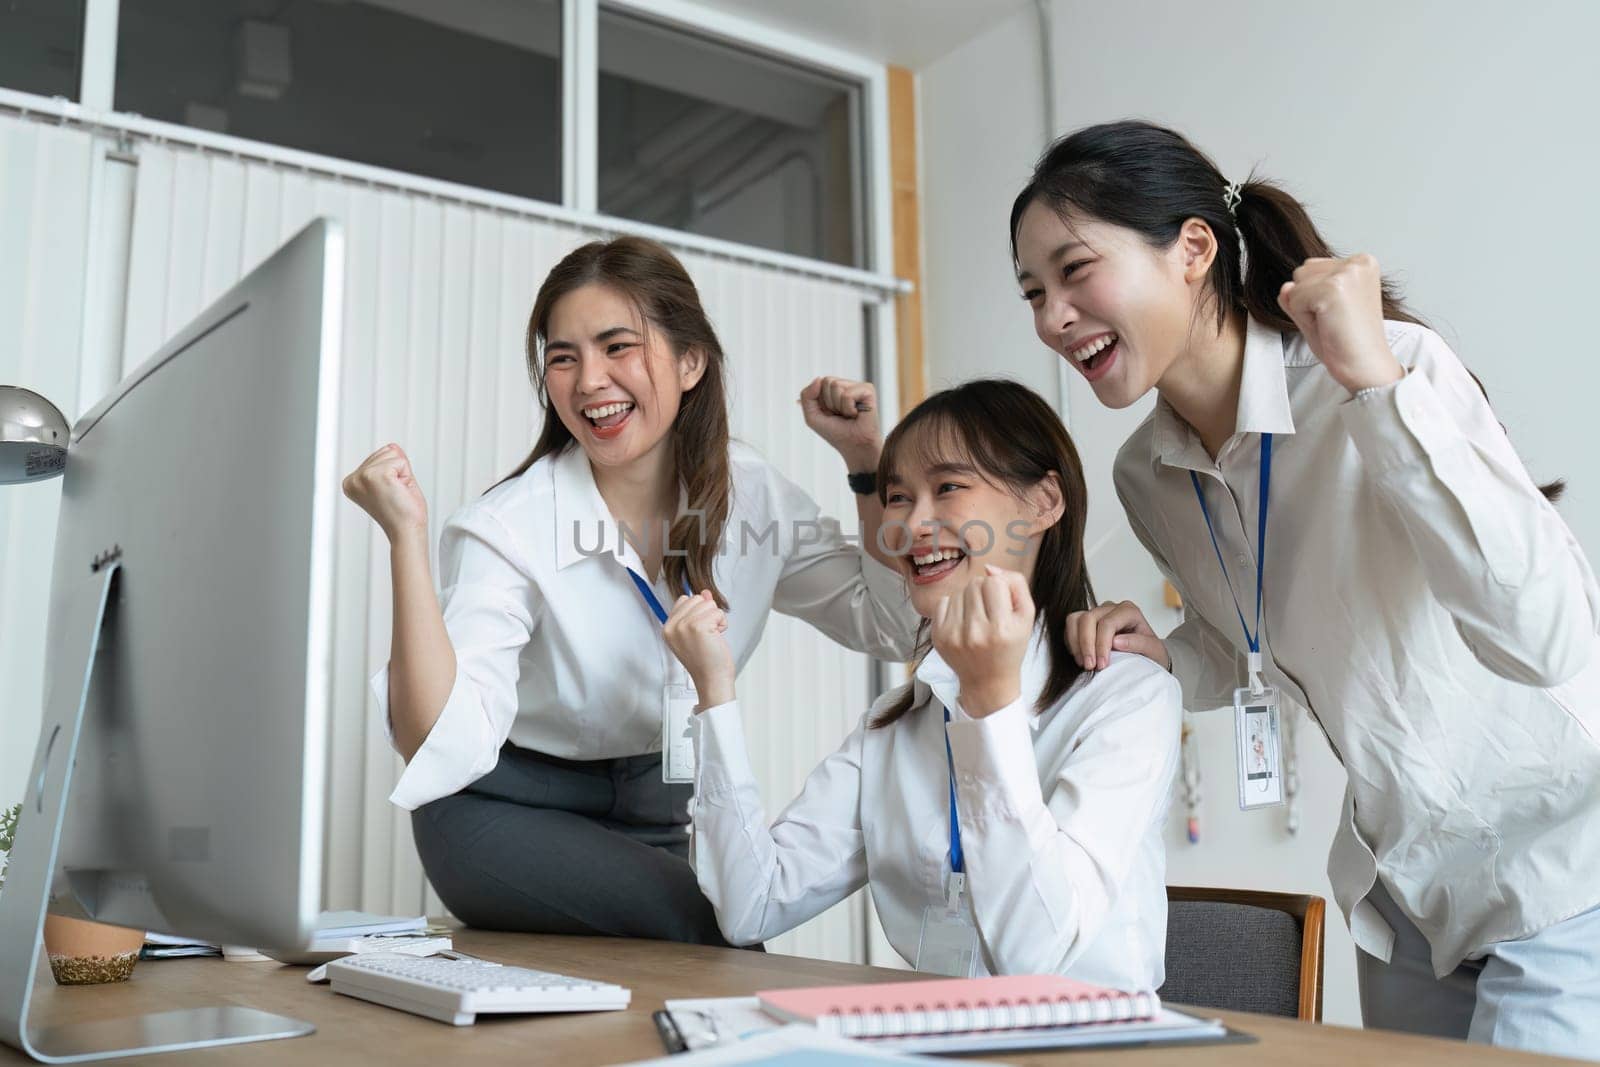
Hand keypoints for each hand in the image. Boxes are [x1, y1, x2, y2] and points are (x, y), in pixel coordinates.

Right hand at [342, 444, 428, 543]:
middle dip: (399, 472)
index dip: (394, 474)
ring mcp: (362, 477)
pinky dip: (407, 476)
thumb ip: (390, 463)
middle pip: (386, 451)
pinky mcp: (376, 476)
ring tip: (398, 493)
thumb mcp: (394, 482)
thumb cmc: (403, 514)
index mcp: (351, 482)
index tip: (390, 494)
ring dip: (403, 474)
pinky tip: (400, 492)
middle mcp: (352, 479)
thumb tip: (392, 446)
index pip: (379, 456)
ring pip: (393, 454)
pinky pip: (401, 461)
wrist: (407, 532)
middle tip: (397, 494)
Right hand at [662, 590, 734, 708]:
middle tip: (706, 635)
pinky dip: (722, 623)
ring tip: (711, 636)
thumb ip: (697, 611)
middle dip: (707, 614)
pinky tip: (716, 637)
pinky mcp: (698, 626)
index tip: (699, 631)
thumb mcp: (696, 632)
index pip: (684, 600)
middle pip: (696, 598)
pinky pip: (718, 612)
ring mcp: (684, 625)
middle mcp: (672, 626)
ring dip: (716, 619)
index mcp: (668, 628)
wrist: (711, 679)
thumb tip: (706, 593)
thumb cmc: (706, 660)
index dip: (697, 611)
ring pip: (708, 604)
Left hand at [800, 376, 880, 470]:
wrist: (854, 446)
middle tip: (840, 414)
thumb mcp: (812, 416)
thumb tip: (819, 378)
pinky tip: (856, 414)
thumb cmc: (835, 432)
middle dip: (829, 403)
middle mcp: (846, 385)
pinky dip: (848, 408)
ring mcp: (858, 386)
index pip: (819, 382)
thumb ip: (807, 396)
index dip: (820, 401)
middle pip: (827, 381)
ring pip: (836, 386)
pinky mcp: (868, 390)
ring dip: (838, 406)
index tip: (829, 413)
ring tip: (848, 415)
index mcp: (834, 389)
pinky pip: (848, 394)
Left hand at [932, 565, 1034, 716]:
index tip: (1001, 604)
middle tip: (989, 611)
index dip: (999, 588)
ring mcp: (954, 635)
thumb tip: (990, 568)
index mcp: (1002, 628)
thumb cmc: (1010, 646)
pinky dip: (953, 607)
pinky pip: (942, 602)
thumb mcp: (1026, 616)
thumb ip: (1016, 584)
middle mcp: (976, 633)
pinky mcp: (938, 637)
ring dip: (968, 599)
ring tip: (977, 618)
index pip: (993, 582)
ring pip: (959, 591)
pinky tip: (962, 621)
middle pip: (975, 584)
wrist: (988, 681)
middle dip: (983, 592)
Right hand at [1066, 600, 1169, 672]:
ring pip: (1075, 619)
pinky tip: (1081, 657)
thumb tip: (1116, 642)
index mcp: (1129, 611)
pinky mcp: (1086, 621)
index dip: (1101, 644)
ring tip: (1083, 663)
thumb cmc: (1150, 652)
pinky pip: (1071, 626)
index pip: (1107, 623)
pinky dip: (1072, 642)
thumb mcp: (1153, 650)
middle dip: (1086, 644)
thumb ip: (1138, 644)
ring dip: (1076, 642)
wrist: (1147, 656)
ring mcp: (1097, 613)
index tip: (1101, 665)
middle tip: (1090, 666)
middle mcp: (1111, 608)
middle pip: (1089, 618)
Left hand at [1277, 254, 1403, 393]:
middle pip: (1301, 273)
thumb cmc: (1349, 342)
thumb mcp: (1320, 311)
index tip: (1340, 313)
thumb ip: (1299, 294)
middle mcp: (1358, 262)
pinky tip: (1328, 326)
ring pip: (1295, 286)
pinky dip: (1303, 319)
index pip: (1311, 269)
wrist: (1367, 367)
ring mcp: (1346, 273)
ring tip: (1332, 323)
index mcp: (1361, 262)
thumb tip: (1286, 287)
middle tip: (1335, 321)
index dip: (1315, 298)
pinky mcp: (1333, 288)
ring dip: (1305, 310)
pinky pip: (1293, 301)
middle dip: (1309, 301)